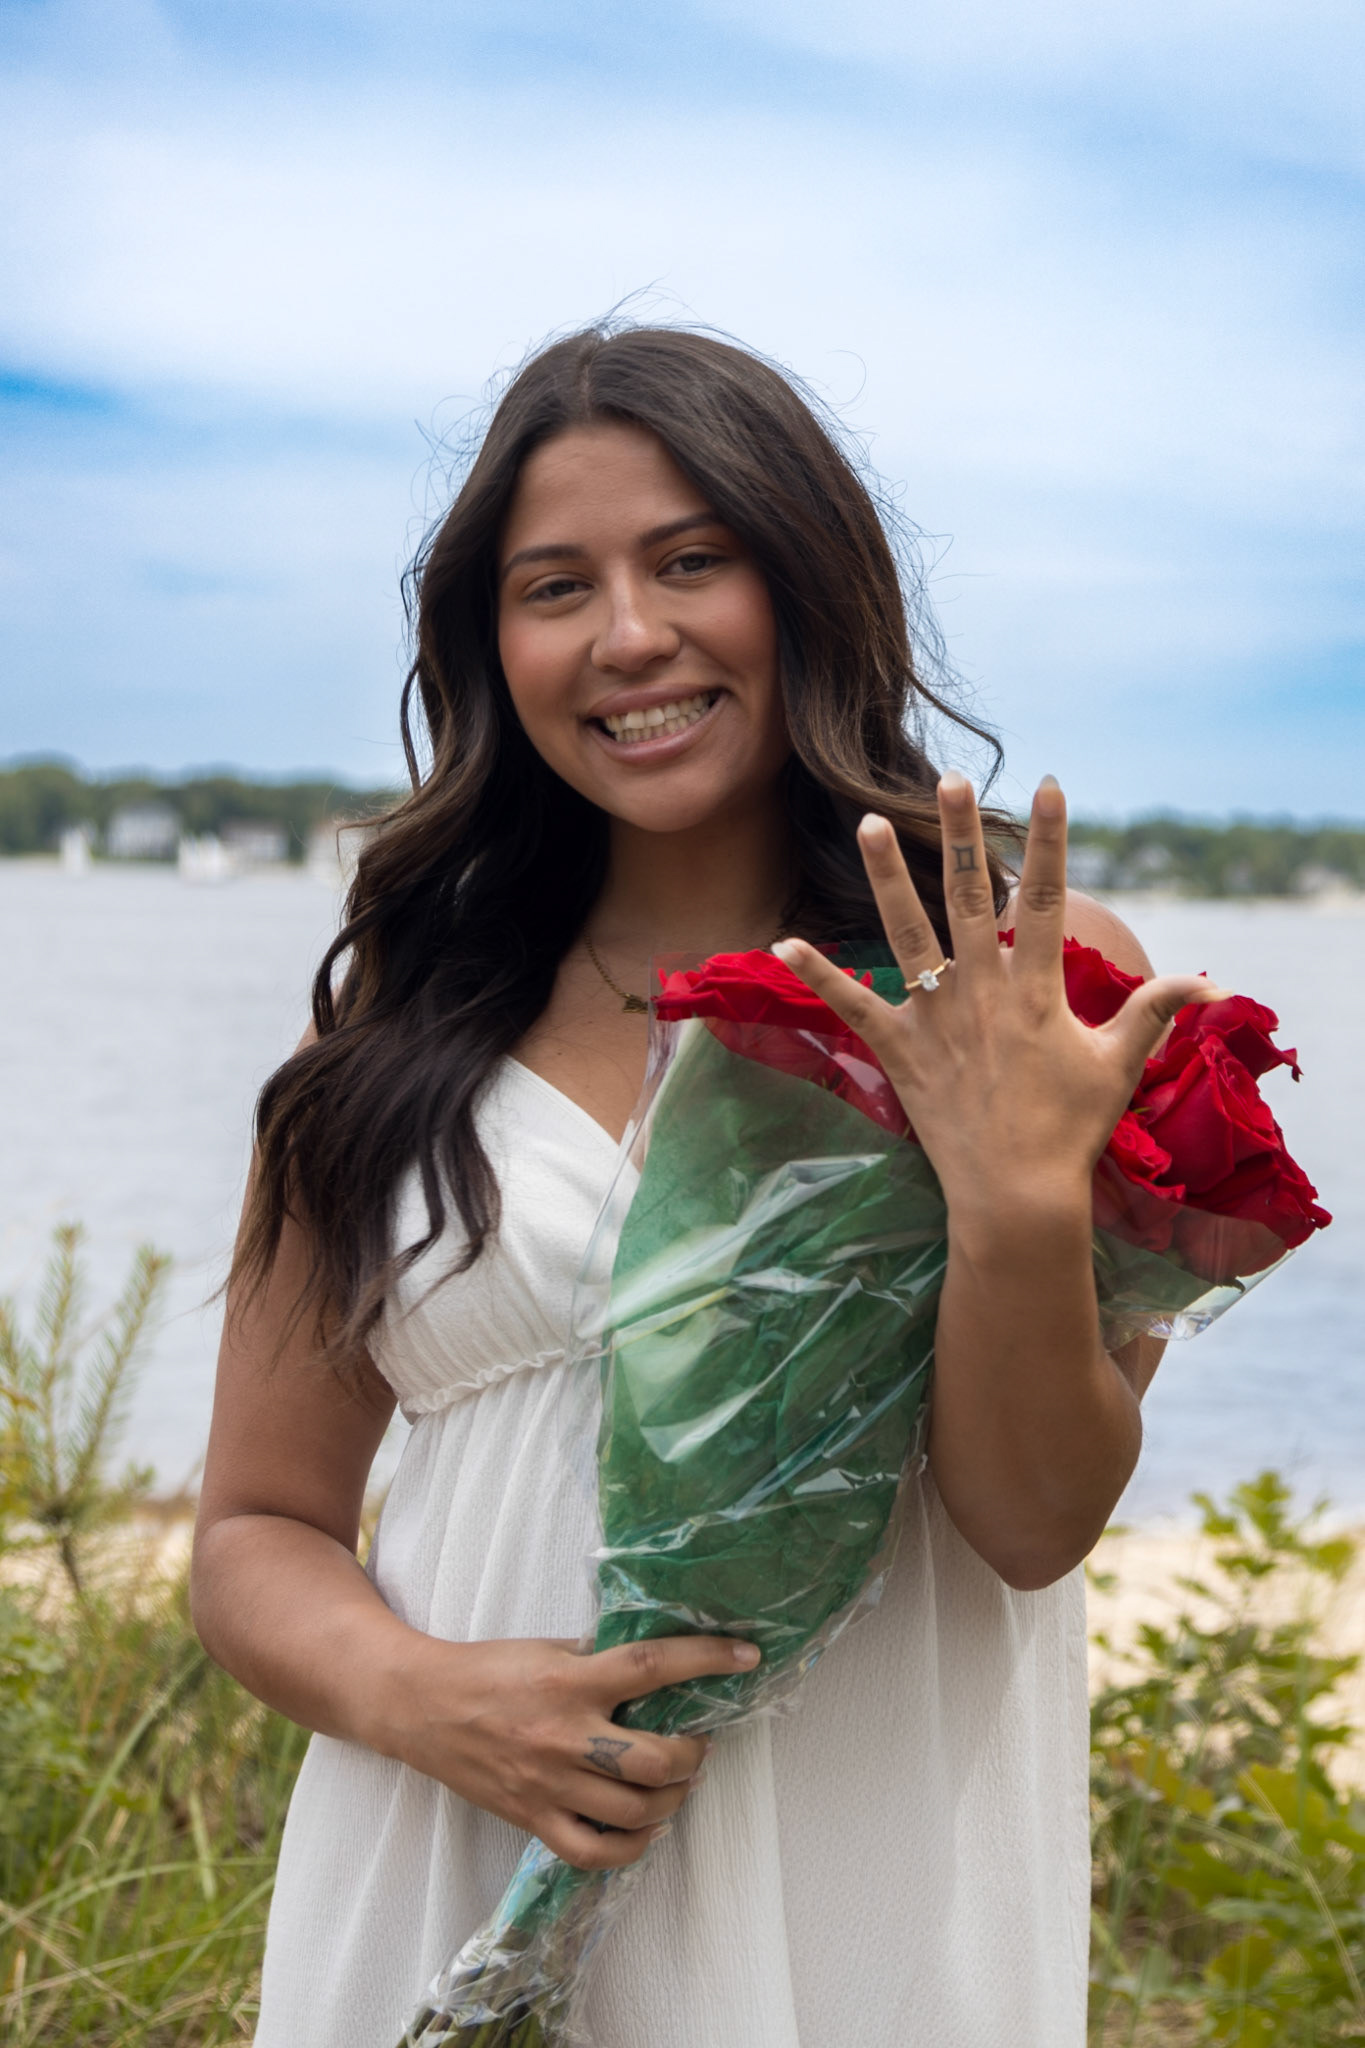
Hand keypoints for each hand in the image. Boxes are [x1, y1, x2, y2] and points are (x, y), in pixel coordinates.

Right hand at [381, 1630, 758, 1870]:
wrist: (421, 1707)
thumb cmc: (487, 1669)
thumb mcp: (546, 1647)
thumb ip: (596, 1659)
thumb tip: (652, 1665)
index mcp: (571, 1680)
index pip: (652, 1666)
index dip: (706, 1660)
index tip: (746, 1656)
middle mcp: (565, 1736)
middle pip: (655, 1760)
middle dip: (694, 1754)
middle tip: (699, 1742)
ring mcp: (549, 1784)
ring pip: (635, 1810)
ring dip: (673, 1797)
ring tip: (679, 1781)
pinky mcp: (533, 1818)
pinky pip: (595, 1851)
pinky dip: (633, 1845)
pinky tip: (647, 1826)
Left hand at [773, 773, 1222, 1231]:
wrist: (1017, 1196)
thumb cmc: (1072, 1131)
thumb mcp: (1119, 1065)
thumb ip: (1156, 1012)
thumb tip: (1212, 984)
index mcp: (1038, 990)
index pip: (1049, 898)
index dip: (1051, 840)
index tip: (1049, 784)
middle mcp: (983, 991)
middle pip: (973, 896)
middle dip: (963, 833)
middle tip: (950, 778)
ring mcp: (936, 1018)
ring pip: (908, 933)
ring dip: (889, 876)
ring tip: (870, 823)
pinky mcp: (898, 1050)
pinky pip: (851, 1006)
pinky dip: (818, 974)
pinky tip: (781, 940)